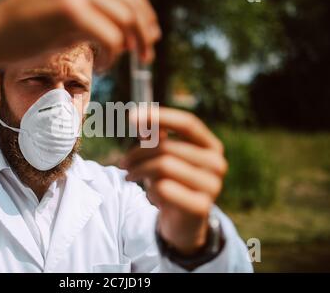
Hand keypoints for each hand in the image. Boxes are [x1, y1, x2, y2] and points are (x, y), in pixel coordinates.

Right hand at [0, 0, 160, 87]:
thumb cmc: (29, 29)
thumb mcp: (67, 14)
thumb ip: (97, 15)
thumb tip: (130, 31)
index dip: (145, 15)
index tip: (150, 37)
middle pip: (132, 5)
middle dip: (145, 34)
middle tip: (146, 57)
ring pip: (125, 21)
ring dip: (128, 47)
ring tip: (114, 62)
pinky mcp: (70, 10)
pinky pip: (110, 37)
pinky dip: (112, 56)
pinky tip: (102, 65)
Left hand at [122, 107, 227, 254]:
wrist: (184, 224)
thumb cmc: (173, 183)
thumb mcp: (164, 157)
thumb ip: (155, 137)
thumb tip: (138, 117)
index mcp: (211, 146)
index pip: (188, 123)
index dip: (160, 117)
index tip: (132, 116)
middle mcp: (217, 163)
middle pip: (167, 146)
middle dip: (138, 153)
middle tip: (123, 163)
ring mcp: (212, 186)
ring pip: (163, 166)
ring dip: (139, 170)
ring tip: (130, 176)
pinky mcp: (202, 207)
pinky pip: (164, 188)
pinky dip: (151, 190)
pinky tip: (152, 196)